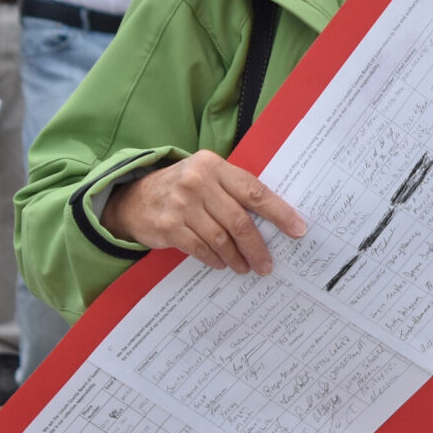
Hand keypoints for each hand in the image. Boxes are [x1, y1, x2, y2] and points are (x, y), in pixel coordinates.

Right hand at [104, 151, 308, 274]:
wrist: (135, 198)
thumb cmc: (184, 188)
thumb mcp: (207, 176)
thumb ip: (234, 190)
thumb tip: (275, 219)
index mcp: (214, 166)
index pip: (254, 191)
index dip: (279, 212)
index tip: (297, 229)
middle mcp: (198, 182)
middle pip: (239, 220)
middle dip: (257, 246)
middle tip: (267, 264)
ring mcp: (181, 204)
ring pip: (221, 238)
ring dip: (236, 257)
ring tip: (245, 267)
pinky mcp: (169, 226)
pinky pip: (200, 249)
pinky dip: (215, 259)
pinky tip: (222, 264)